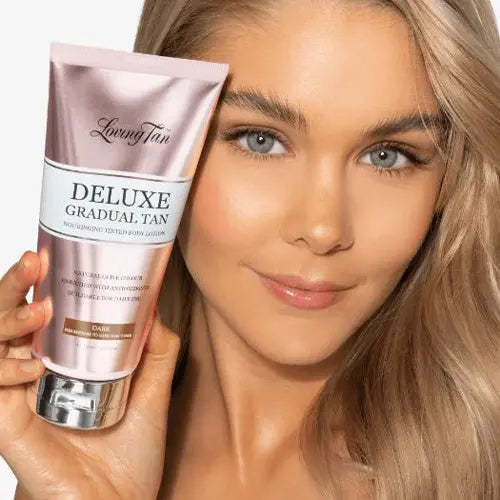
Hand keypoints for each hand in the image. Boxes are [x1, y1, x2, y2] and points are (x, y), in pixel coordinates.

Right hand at [0, 250, 180, 499]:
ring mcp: (17, 399)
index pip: (40, 313)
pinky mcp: (7, 426)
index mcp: (63, 363)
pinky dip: (4, 369)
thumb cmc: (129, 456)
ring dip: (7, 319)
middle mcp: (34, 375)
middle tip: (35, 260)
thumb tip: (154, 306)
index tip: (51, 253)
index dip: (39, 283)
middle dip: (15, 286)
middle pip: (9, 320)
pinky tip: (32, 364)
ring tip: (40, 308)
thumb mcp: (153, 393)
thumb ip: (156, 351)